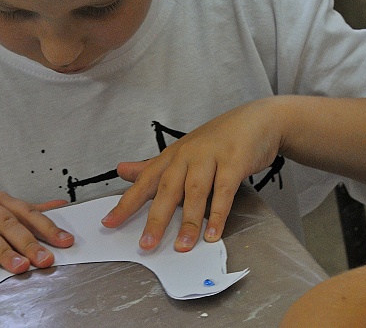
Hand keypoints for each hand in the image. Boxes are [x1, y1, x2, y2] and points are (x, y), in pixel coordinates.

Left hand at [101, 98, 284, 252]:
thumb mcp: (181, 152)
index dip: (126, 203)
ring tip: (182, 246)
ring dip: (188, 221)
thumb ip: (152, 166)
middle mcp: (187, 155)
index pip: (144, 181)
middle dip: (156, 219)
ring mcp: (210, 157)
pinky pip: (224, 191)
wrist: (256, 121)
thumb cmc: (217, 140)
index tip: (109, 223)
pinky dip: (218, 214)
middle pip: (167, 189)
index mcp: (172, 156)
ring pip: (195, 192)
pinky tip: (213, 233)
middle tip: (146, 244)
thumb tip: (121, 170)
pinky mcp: (234, 162)